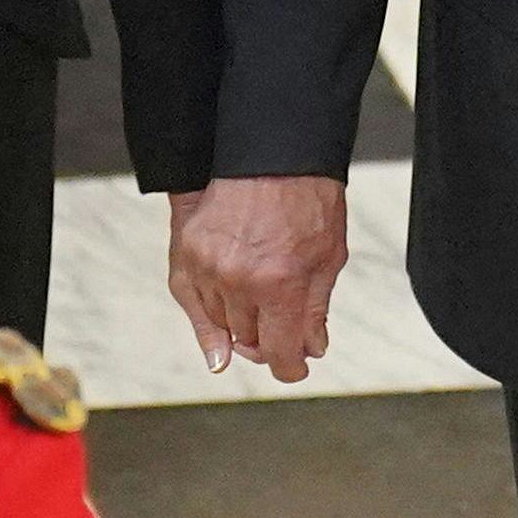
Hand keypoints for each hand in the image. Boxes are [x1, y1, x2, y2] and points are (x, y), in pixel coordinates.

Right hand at [169, 176, 348, 382]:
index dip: (292, 367)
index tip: (297, 367)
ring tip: (261, 319)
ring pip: (220, 325)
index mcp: (279, 284)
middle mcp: (238, 280)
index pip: (280, 351)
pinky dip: (209, 315)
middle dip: (270, 345)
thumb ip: (315, 309)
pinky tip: (223, 326)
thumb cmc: (308, 197)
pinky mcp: (188, 251)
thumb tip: (312, 348)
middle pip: (249, 342)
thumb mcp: (329, 255)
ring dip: (241, 329)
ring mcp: (208, 266)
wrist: (273, 151)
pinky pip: (194, 301)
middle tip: (285, 339)